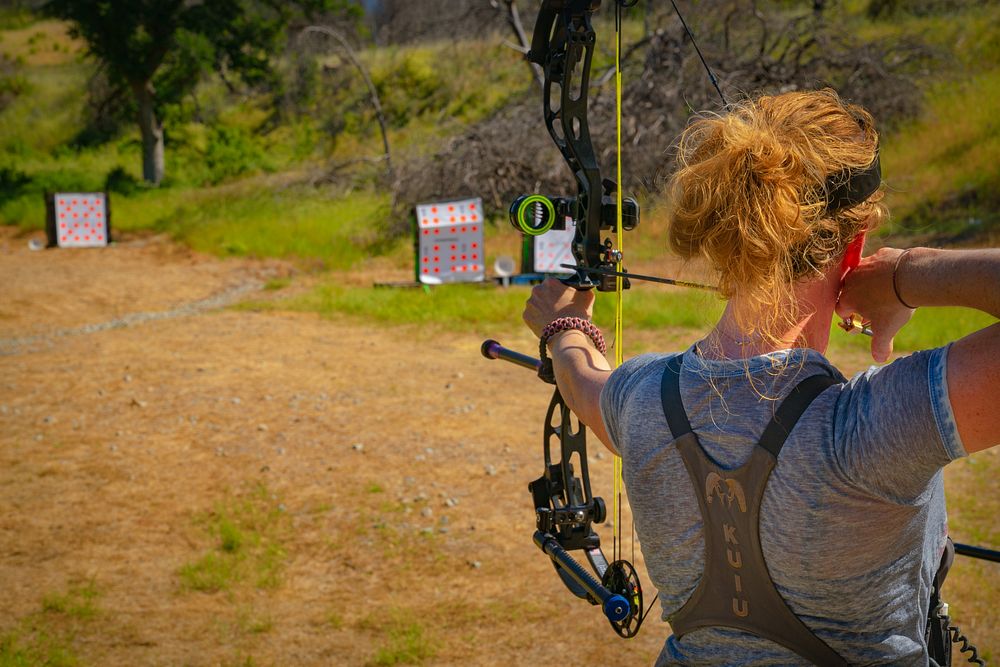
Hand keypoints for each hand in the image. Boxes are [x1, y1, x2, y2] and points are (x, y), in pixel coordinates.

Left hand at [523, 278, 594, 336]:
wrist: (565, 334)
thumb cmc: (577, 314)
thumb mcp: (587, 296)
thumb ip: (583, 288)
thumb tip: (583, 288)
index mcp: (550, 282)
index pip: (554, 284)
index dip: (560, 292)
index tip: (563, 300)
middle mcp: (537, 290)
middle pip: (543, 293)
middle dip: (549, 299)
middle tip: (558, 309)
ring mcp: (530, 303)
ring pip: (537, 304)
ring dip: (543, 309)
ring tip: (553, 318)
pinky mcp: (526, 315)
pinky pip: (532, 315)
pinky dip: (538, 319)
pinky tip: (547, 323)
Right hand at [836, 247, 914, 362]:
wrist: (911, 276)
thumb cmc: (893, 305)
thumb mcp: (886, 329)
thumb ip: (879, 346)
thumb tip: (879, 359)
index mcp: (848, 299)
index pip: (841, 309)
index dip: (851, 316)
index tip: (862, 320)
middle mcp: (851, 280)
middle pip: (850, 291)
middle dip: (859, 299)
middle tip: (875, 307)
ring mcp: (865, 265)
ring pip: (863, 275)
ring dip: (870, 283)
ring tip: (887, 291)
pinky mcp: (880, 254)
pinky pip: (878, 263)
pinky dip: (884, 270)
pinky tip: (896, 277)